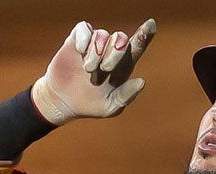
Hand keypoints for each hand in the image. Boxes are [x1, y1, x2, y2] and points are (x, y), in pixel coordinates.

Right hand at [31, 19, 156, 124]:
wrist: (64, 102)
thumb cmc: (91, 104)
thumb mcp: (111, 107)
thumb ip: (126, 96)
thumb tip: (141, 82)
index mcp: (124, 65)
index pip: (138, 46)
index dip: (145, 34)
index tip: (151, 25)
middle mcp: (111, 51)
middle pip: (121, 38)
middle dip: (116, 52)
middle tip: (105, 69)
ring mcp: (94, 43)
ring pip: (102, 34)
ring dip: (96, 53)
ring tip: (88, 69)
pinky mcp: (77, 39)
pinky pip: (84, 28)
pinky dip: (84, 40)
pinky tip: (80, 52)